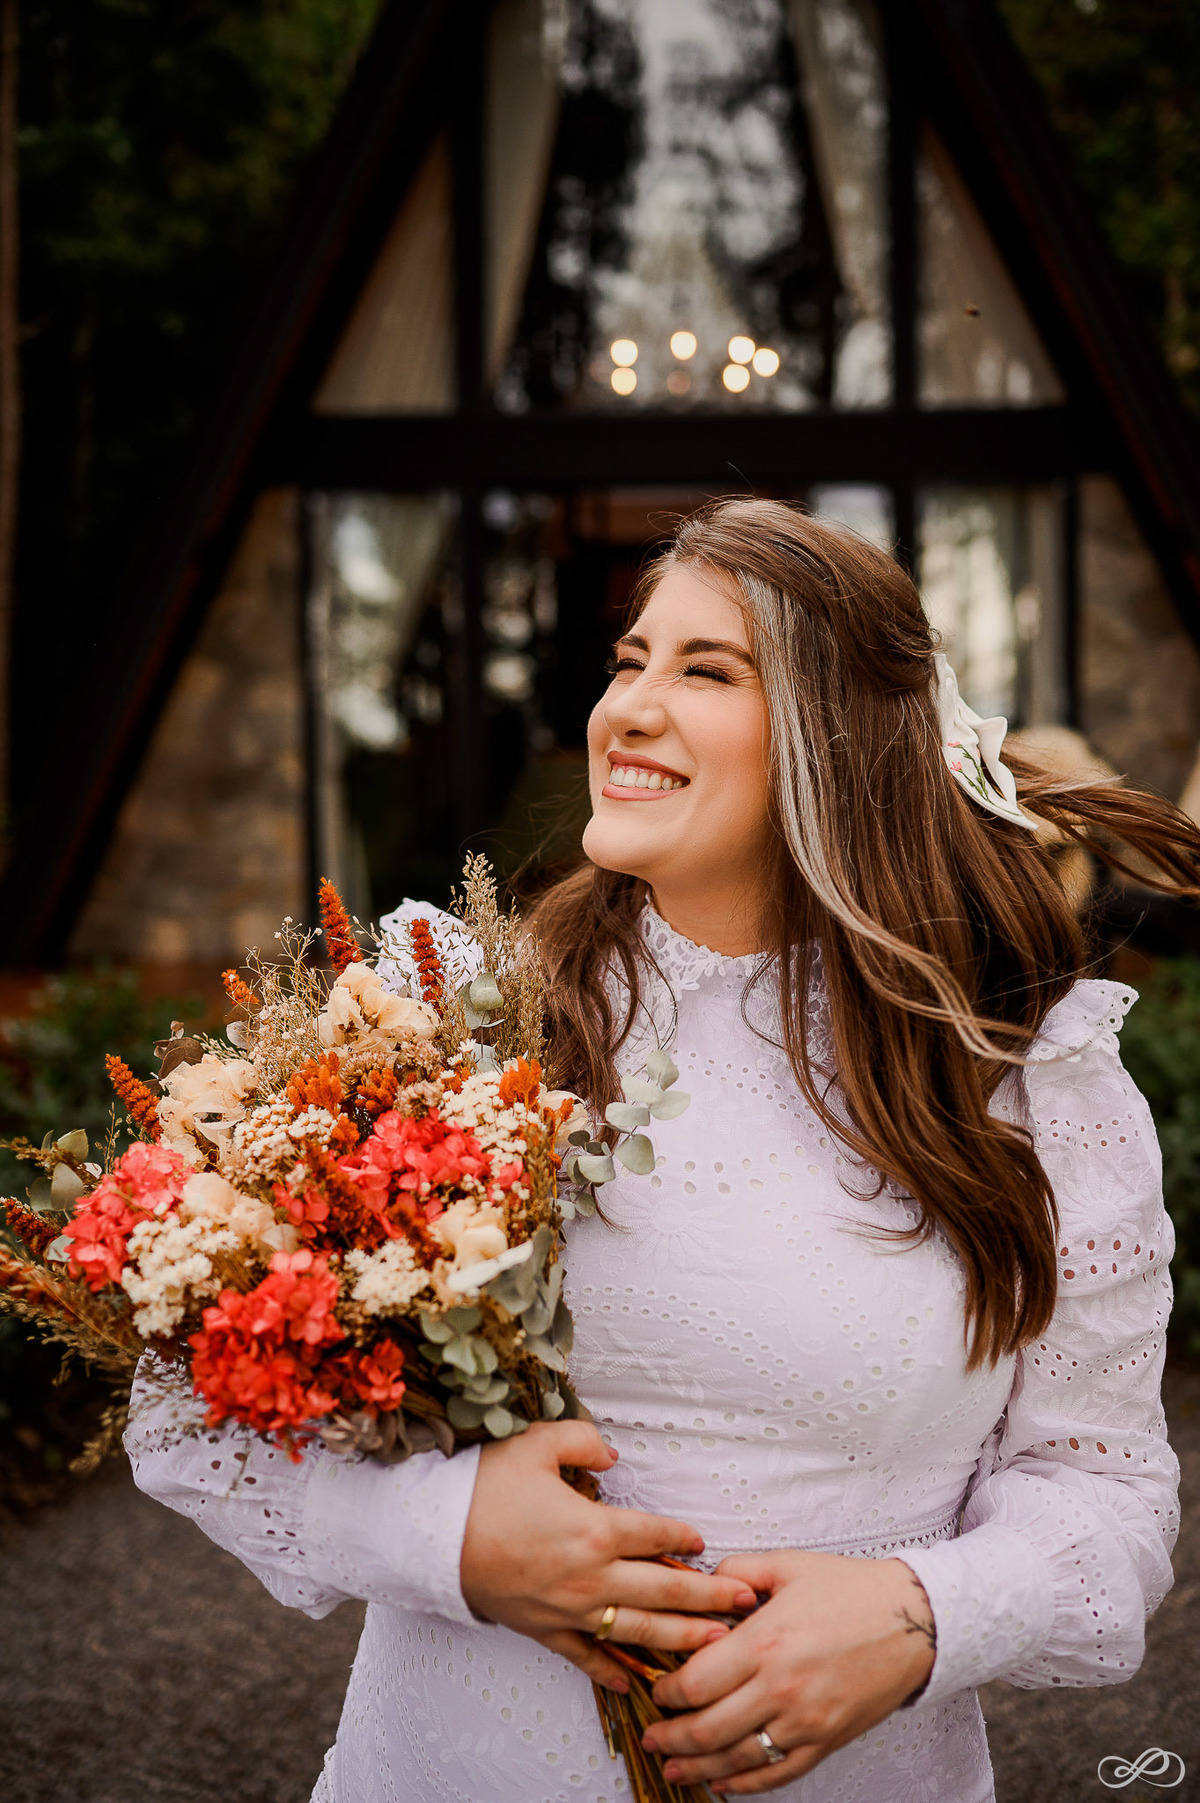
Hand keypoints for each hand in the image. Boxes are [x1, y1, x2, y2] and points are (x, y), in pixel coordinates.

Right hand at [458, 1422, 757, 1692]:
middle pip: (664, 1590)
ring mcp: (570, 1610)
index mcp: (594, 1528)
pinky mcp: (545, 1631)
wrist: (431, 1537)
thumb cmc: (483, 1486)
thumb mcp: (536, 1444)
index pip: (656, 1535)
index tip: (706, 1544)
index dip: (685, 1539)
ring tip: (719, 1644)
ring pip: (639, 1630)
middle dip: (710, 1598)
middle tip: (747, 1603)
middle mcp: (591, 1576)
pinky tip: (641, 1680)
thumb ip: (584, 1442)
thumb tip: (614, 1454)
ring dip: (683, 1638)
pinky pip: (589, 1658)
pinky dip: (617, 1671)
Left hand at [642, 1551, 935, 1793]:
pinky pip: (779, 1773)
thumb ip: (738, 1572)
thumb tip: (705, 1587)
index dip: (667, 1693)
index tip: (655, 1690)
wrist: (914, 1620)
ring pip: (738, 1760)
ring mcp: (805, 1722)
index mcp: (765, 1642)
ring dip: (698, 1769)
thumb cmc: (851, 1589)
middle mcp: (781, 1688)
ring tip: (673, 1768)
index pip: (696, 1683)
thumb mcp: (787, 1565)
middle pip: (708, 1730)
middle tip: (651, 1736)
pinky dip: (746, 1785)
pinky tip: (725, 1784)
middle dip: (671, 1738)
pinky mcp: (827, 1741)